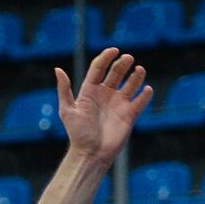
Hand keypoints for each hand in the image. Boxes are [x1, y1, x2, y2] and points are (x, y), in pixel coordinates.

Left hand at [56, 48, 152, 166]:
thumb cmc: (77, 133)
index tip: (114, 50)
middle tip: (128, 58)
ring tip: (139, 69)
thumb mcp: (67, 110)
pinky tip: (147, 88)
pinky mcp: (129, 115)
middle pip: (115, 73)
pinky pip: (140, 101)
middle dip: (122, 64)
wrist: (91, 153)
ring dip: (136, 76)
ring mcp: (118, 104)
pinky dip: (145, 94)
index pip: (99, 68)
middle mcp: (105, 94)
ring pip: (130, 84)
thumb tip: (57, 69)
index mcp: (89, 91)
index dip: (106, 58)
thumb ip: (64, 90)